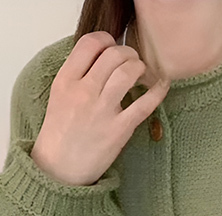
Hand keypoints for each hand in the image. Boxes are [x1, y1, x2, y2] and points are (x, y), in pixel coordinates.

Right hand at [31, 31, 170, 185]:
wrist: (60, 170)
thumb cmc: (60, 134)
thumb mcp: (59, 97)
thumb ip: (77, 75)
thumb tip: (102, 58)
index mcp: (66, 81)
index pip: (89, 43)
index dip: (106, 39)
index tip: (112, 47)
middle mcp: (84, 92)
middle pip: (113, 54)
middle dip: (128, 53)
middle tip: (131, 61)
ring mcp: (102, 111)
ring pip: (128, 72)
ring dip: (140, 67)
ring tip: (141, 73)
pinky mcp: (119, 130)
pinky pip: (144, 104)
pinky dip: (157, 90)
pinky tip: (162, 84)